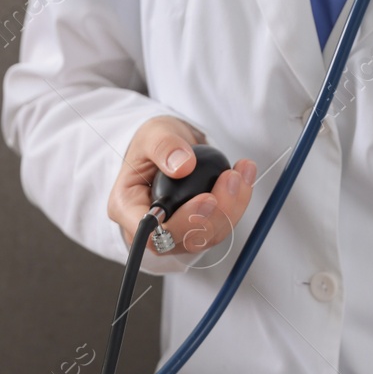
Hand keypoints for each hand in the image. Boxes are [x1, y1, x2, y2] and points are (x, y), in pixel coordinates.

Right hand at [110, 116, 256, 261]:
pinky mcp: (197, 229)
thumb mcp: (152, 134)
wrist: (166, 148)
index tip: (207, 198)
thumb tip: (183, 166)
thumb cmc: (152, 144)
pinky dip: (237, 203)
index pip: (149, 233)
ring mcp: (175, 233)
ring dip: (232, 208)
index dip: (180, 223)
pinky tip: (244, 176)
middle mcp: (150, 228)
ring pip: (208, 236)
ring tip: (241, 172)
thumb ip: (163, 147)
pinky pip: (221, 226)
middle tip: (231, 178)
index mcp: (127, 208)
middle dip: (215, 213)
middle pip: (184, 239)